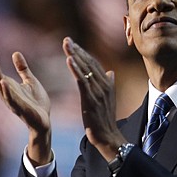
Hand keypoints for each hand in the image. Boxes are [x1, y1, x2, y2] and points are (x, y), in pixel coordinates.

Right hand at [0, 52, 51, 164]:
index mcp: (9, 86)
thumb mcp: (30, 80)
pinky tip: (3, 81)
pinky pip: (10, 97)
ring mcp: (12, 100)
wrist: (44, 120)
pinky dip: (6, 90)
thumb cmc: (36, 102)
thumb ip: (22, 68)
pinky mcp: (19, 107)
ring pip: (1, 86)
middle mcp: (7, 93)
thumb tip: (15, 53)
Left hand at [62, 37, 125, 161]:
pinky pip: (82, 81)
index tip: (73, 44)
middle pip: (89, 63)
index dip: (83, 53)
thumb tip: (110, 72)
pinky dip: (76, 70)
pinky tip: (69, 60)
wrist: (108, 136)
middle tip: (66, 40)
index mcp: (107, 83)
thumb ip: (109, 84)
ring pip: (85, 69)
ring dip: (75, 56)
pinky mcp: (91, 99)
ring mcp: (98, 92)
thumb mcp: (108, 99)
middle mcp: (104, 85)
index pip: (94, 64)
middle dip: (77, 50)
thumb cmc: (105, 118)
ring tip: (66, 45)